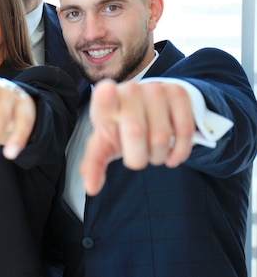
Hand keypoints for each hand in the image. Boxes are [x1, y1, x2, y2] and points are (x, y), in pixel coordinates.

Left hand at [80, 79, 194, 195]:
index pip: (104, 97)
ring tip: (152, 149)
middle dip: (138, 157)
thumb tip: (91, 188)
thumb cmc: (119, 129)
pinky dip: (180, 151)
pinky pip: (185, 131)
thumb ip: (94, 164)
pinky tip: (171, 154)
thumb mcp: (104, 144)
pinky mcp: (178, 92)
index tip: (107, 91)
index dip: (106, 96)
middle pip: (136, 132)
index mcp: (104, 103)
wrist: (145, 109)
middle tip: (137, 156)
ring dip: (158, 155)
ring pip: (162, 136)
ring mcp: (155, 89)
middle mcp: (129, 90)